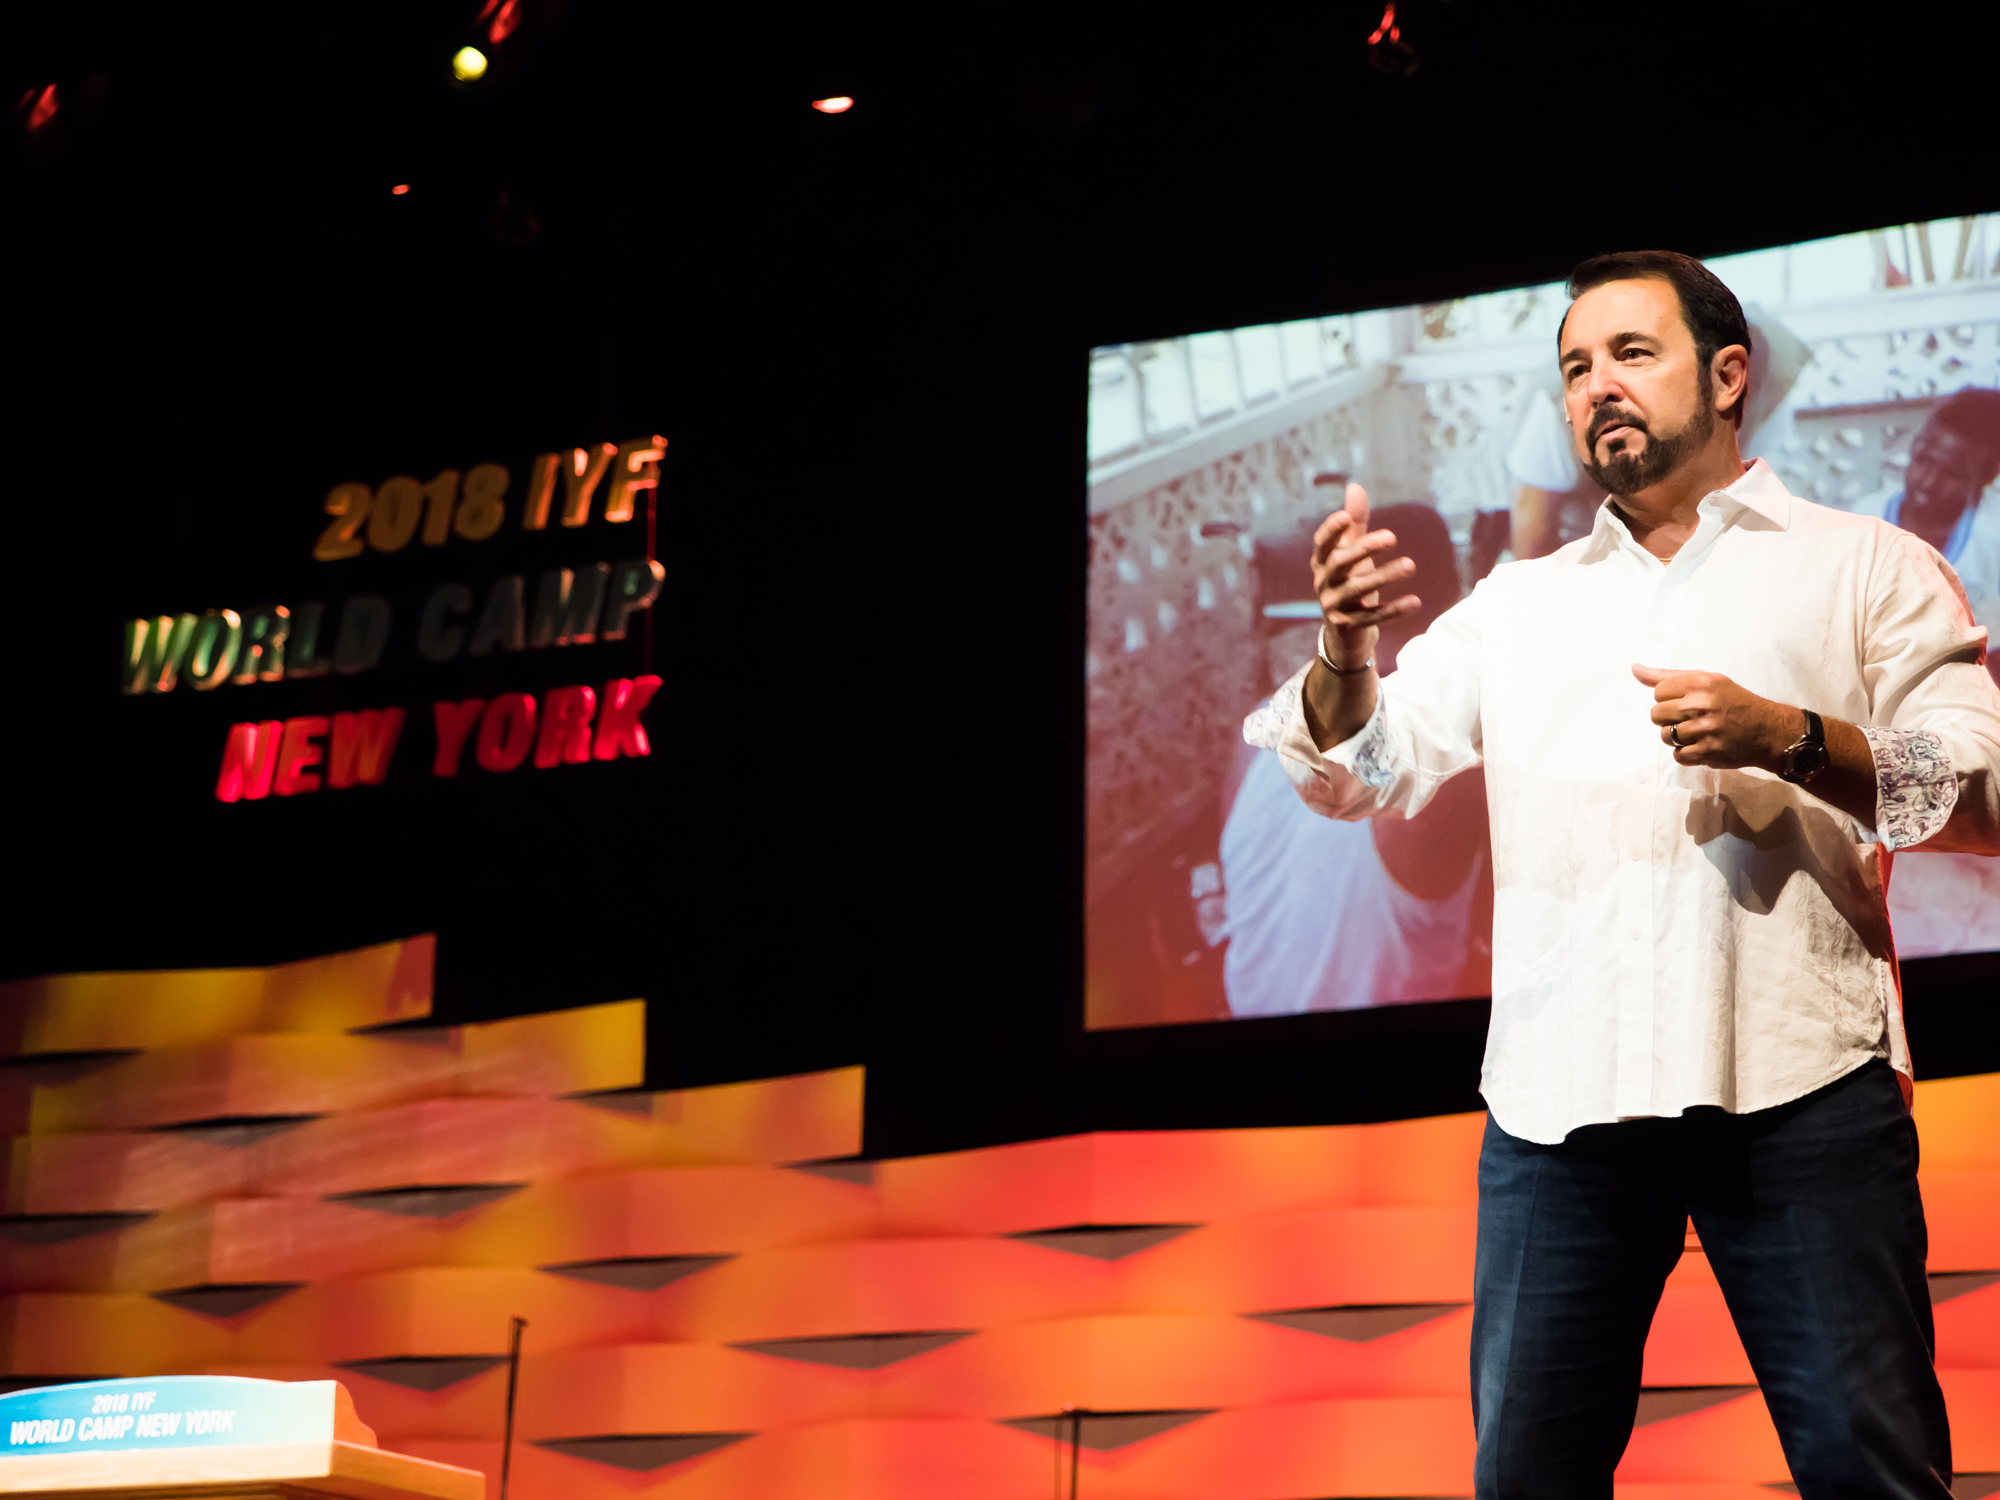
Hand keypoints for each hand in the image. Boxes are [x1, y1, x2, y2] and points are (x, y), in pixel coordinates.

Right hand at [1311, 483, 1421, 669]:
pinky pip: (1371, 618)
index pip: (1322, 544)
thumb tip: (1354, 486)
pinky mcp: (1348, 627)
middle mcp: (1323, 583)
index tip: (1345, 517)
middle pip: (1340, 564)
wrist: (1344, 634)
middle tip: (1392, 536)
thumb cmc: (1350, 582)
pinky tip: (1415, 602)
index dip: (1331, 531)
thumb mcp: (1351, 553)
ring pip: (1357, 590)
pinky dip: (1392, 611)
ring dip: (1384, 576)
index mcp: (1322, 563)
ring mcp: (1333, 606)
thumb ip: (1355, 523)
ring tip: (1411, 565)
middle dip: (1364, 549)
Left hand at [1634, 664, 1803, 770]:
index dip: (1667, 698)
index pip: (1658, 691)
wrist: (1767, 730)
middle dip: (1668, 718)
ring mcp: (1704, 730)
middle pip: (1656, 714)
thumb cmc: (1734, 702)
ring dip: (1676, 737)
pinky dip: (1686, 753)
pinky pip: (1678, 755)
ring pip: (1665, 736)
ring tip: (1696, 732)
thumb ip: (1669, 676)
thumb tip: (1636, 670)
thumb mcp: (1707, 680)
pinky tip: (1701, 745)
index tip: (1684, 701)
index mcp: (1700, 683)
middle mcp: (1701, 705)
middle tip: (1689, 718)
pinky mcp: (1707, 752)